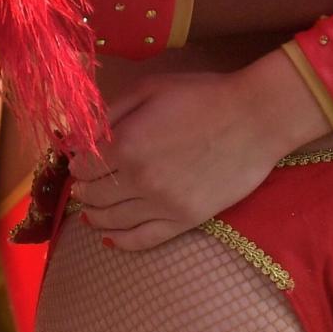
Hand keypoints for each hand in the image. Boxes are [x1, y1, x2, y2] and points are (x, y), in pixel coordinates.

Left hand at [69, 51, 331, 249]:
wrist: (258, 118)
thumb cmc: (204, 96)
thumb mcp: (149, 90)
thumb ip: (108, 115)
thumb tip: (74, 140)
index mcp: (125, 145)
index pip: (80, 168)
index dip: (77, 165)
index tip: (81, 162)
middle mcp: (139, 180)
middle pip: (93, 196)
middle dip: (85, 190)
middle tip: (87, 186)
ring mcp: (164, 203)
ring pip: (113, 220)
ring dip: (96, 216)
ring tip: (93, 211)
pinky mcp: (187, 218)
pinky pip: (145, 238)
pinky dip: (122, 241)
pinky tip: (110, 238)